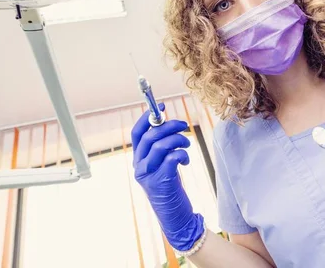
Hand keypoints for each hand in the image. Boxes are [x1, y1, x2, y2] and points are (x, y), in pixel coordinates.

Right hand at [131, 104, 203, 250]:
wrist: (175, 217)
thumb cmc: (171, 188)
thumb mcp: (163, 165)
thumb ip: (162, 148)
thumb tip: (169, 124)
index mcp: (138, 160)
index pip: (136, 133)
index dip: (148, 118)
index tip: (162, 107)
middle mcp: (139, 167)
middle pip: (149, 136)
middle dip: (169, 125)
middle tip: (184, 124)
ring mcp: (148, 175)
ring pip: (159, 146)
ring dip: (177, 140)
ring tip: (187, 144)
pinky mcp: (160, 182)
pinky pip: (170, 159)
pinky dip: (181, 154)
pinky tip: (186, 159)